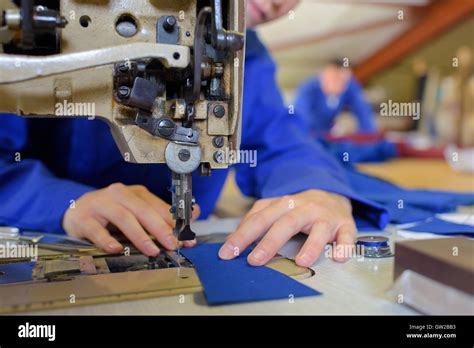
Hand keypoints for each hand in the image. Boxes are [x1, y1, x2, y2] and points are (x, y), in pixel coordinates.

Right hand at [63, 183, 199, 255]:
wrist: (75, 210)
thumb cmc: (110, 213)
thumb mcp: (137, 211)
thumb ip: (162, 214)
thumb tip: (194, 214)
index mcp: (135, 193)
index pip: (158, 207)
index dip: (174, 223)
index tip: (186, 238)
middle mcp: (119, 195)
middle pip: (143, 211)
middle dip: (161, 229)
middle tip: (173, 244)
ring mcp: (100, 205)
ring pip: (123, 218)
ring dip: (140, 236)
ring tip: (152, 250)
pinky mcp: (83, 218)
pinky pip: (96, 229)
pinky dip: (107, 240)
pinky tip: (116, 249)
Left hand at [218, 190, 355, 266]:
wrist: (332, 196)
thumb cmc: (300, 208)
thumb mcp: (276, 208)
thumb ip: (257, 218)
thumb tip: (235, 237)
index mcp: (283, 204)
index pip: (259, 219)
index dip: (242, 236)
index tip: (227, 253)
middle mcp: (303, 208)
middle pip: (285, 223)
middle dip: (269, 243)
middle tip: (254, 261)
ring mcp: (325, 216)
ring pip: (318, 229)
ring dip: (311, 246)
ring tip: (301, 262)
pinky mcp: (344, 225)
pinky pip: (346, 235)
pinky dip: (344, 245)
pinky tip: (339, 257)